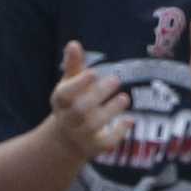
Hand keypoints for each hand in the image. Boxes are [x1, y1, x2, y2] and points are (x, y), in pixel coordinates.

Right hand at [49, 39, 130, 159]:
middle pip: (81, 108)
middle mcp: (67, 119)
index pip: (65, 93)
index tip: (94, 72)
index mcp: (60, 101)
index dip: (79, 84)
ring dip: (110, 111)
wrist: (66, 139)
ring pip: (94, 125)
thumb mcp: (69, 84)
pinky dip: (118, 133)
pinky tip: (130, 120)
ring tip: (125, 98)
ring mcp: (80, 134)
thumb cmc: (71, 103)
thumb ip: (73, 65)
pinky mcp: (94, 147)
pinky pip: (106, 142)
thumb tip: (74, 43)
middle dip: (98, 94)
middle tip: (116, 79)